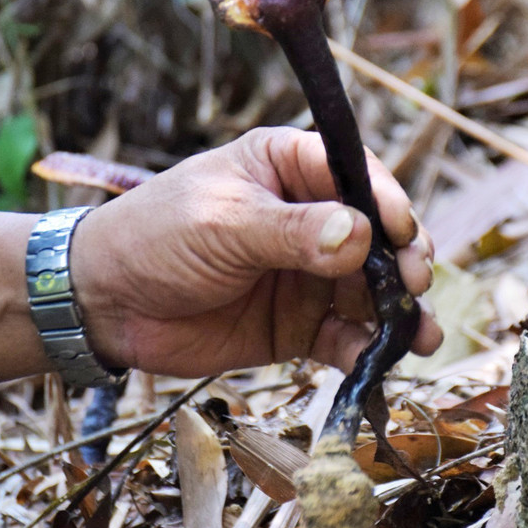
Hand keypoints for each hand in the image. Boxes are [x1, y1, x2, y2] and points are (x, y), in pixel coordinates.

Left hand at [73, 127, 441, 376]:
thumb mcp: (222, 223)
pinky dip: (368, 350)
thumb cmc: (154, 237)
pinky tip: (382, 361)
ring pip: (372, 290)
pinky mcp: (300, 324)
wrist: (106, 304)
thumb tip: (362, 237)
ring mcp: (309, 273)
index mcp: (289, 167)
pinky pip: (346, 336)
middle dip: (404, 259)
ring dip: (401, 311)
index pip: (356, 174)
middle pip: (377, 235)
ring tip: (421, 333)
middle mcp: (309, 217)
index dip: (386, 202)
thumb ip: (291, 232)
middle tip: (413, 284)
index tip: (399, 234)